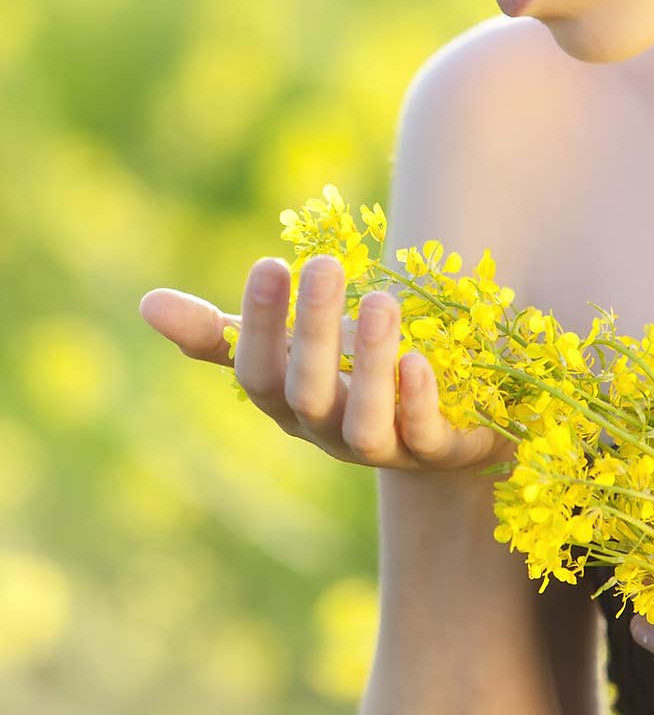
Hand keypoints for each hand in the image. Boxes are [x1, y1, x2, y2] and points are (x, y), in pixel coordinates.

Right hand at [139, 255, 509, 471]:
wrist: (445, 429)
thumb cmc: (351, 373)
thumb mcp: (293, 347)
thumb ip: (227, 332)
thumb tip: (146, 303)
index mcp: (289, 401)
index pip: (257, 372)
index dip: (258, 325)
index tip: (268, 262)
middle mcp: (328, 431)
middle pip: (306, 392)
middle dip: (310, 331)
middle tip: (322, 263)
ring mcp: (384, 448)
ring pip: (365, 423)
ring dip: (369, 364)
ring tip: (379, 301)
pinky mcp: (440, 453)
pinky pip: (423, 437)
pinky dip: (418, 401)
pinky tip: (420, 359)